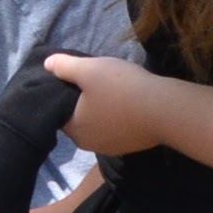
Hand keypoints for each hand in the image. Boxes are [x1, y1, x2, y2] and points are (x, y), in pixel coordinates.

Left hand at [48, 52, 167, 155]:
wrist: (166, 110)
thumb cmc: (121, 89)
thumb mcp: (88, 69)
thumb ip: (64, 67)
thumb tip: (47, 65)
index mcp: (75, 131)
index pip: (58, 112)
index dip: (62, 94)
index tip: (71, 79)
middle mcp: (90, 144)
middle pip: (78, 118)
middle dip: (82, 101)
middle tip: (91, 79)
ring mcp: (113, 147)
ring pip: (99, 123)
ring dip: (102, 109)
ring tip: (110, 88)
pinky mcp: (133, 145)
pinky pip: (117, 127)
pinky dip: (118, 115)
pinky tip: (127, 100)